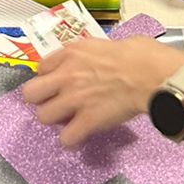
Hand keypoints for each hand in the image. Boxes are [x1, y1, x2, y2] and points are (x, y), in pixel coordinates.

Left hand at [21, 35, 182, 147]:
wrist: (152, 74)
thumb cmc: (139, 54)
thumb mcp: (104, 43)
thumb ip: (87, 54)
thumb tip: (91, 62)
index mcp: (70, 53)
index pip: (41, 68)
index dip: (50, 77)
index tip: (59, 83)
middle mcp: (66, 75)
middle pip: (30, 94)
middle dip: (41, 99)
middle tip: (56, 102)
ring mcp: (74, 99)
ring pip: (43, 117)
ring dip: (55, 120)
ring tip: (69, 119)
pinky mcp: (88, 120)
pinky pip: (66, 138)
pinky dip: (72, 139)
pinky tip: (80, 135)